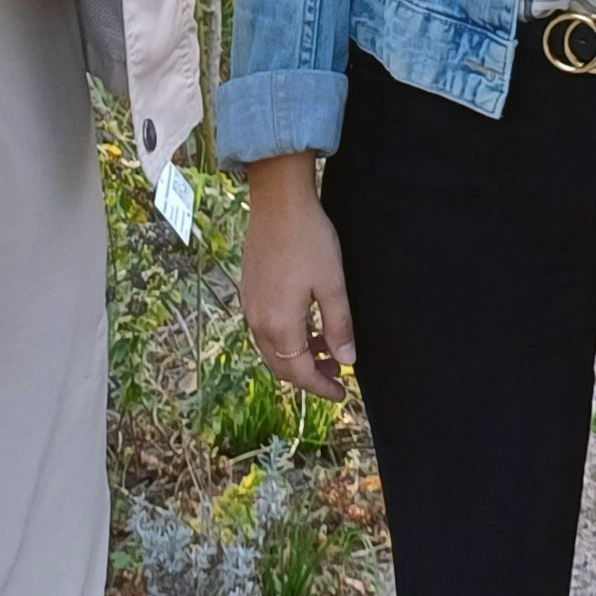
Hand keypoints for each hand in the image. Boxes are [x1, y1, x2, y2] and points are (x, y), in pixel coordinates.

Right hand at [239, 155, 355, 397]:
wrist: (278, 202)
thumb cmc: (309, 240)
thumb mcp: (333, 285)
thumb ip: (339, 326)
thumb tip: (346, 360)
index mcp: (279, 324)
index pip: (300, 372)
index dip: (322, 387)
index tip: (343, 393)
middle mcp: (258, 321)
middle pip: (282, 366)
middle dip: (310, 376)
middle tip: (338, 375)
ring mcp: (250, 306)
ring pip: (273, 349)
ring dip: (299, 357)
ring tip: (328, 350)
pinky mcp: (249, 291)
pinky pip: (266, 329)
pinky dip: (287, 338)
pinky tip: (307, 326)